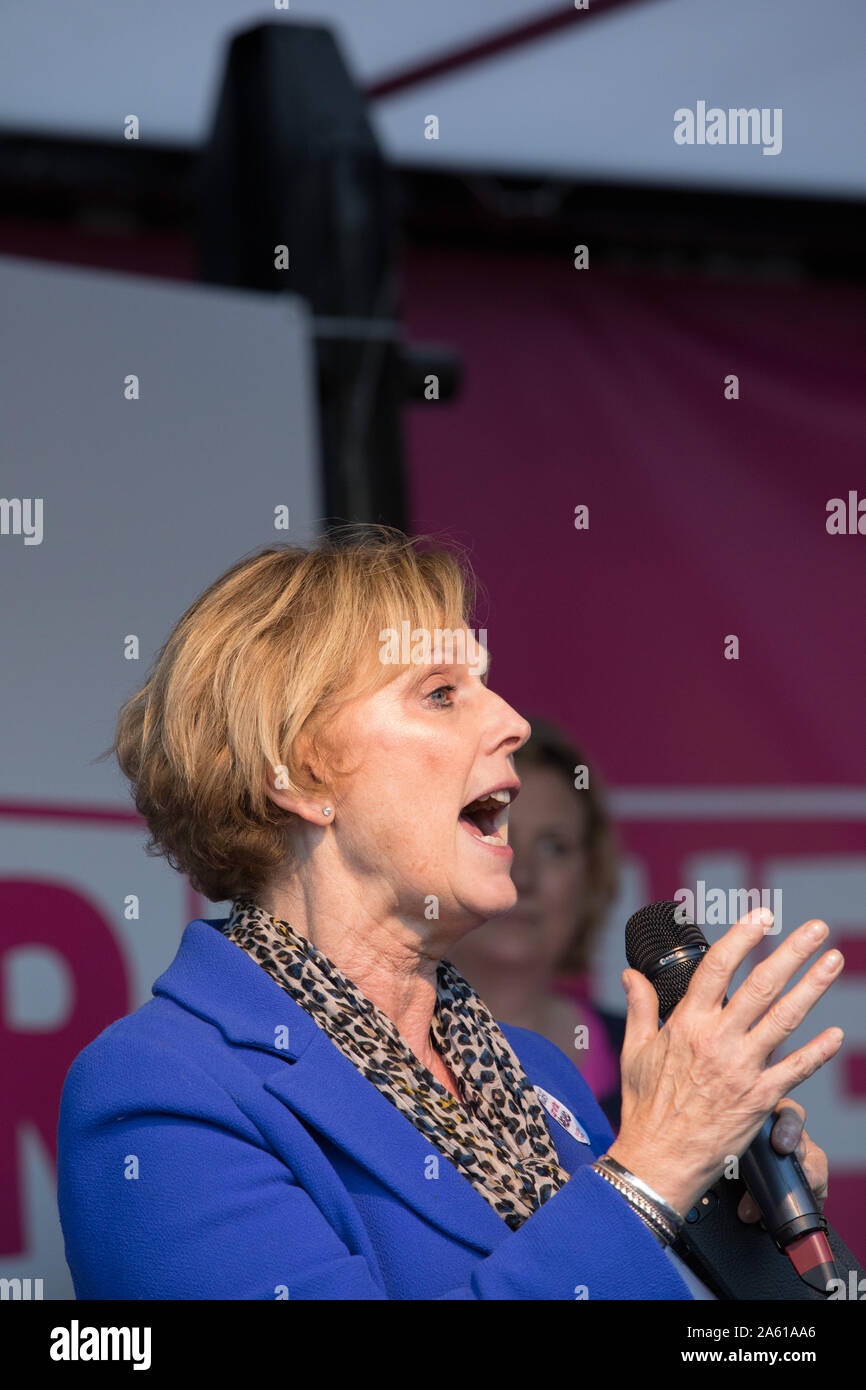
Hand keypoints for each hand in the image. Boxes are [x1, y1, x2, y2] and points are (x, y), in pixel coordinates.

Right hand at [607, 907, 843, 1218]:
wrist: (658, 1161)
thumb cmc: (644, 1107)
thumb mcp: (635, 1051)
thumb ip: (640, 1007)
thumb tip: (630, 975)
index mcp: (687, 1023)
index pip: (718, 967)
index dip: (743, 937)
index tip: (762, 915)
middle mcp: (718, 1040)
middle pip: (761, 985)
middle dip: (793, 952)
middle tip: (816, 929)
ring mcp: (742, 1069)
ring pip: (785, 1019)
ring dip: (813, 987)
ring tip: (834, 961)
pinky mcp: (760, 1099)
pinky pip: (796, 1069)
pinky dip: (818, 1051)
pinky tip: (836, 1034)